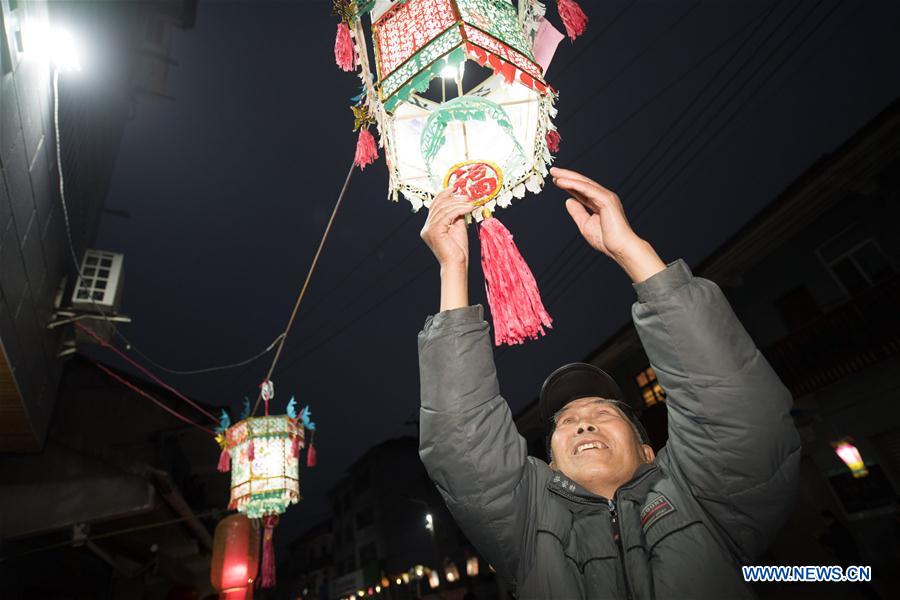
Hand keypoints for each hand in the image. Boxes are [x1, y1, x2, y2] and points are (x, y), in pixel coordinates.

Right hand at [420, 189, 472, 268]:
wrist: (457, 265)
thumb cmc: (458, 250)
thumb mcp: (457, 228)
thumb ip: (456, 215)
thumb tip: (461, 201)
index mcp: (429, 227)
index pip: (435, 206)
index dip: (443, 195)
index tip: (454, 188)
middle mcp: (426, 228)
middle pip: (438, 206)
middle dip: (453, 199)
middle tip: (467, 196)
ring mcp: (428, 230)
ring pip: (443, 210)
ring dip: (459, 204)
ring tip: (470, 203)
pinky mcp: (434, 231)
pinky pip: (447, 215)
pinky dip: (459, 209)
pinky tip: (469, 208)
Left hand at [551, 167, 664, 282]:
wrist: (620, 248)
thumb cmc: (606, 240)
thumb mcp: (585, 224)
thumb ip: (577, 212)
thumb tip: (568, 201)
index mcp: (599, 203)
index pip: (581, 190)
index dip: (568, 184)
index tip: (556, 180)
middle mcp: (603, 197)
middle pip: (582, 183)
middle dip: (567, 176)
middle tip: (553, 171)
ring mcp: (606, 197)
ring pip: (584, 183)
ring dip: (568, 177)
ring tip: (555, 173)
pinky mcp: (606, 200)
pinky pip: (587, 189)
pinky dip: (573, 184)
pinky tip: (562, 182)